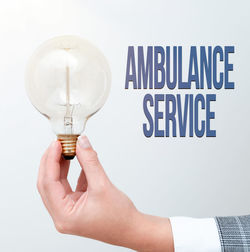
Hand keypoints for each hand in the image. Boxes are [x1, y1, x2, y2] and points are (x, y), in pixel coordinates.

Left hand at [37, 135, 173, 251]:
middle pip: (49, 183)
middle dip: (52, 162)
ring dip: (61, 166)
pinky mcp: (77, 205)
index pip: (48, 183)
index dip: (51, 160)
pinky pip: (69, 185)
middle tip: (59, 144)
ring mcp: (69, 210)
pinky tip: (77, 161)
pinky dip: (72, 172)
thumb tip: (82, 143)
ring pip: (58, 183)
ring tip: (66, 149)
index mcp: (64, 215)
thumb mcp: (102, 185)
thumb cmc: (119, 217)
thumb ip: (90, 161)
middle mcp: (63, 215)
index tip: (56, 144)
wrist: (131, 228)